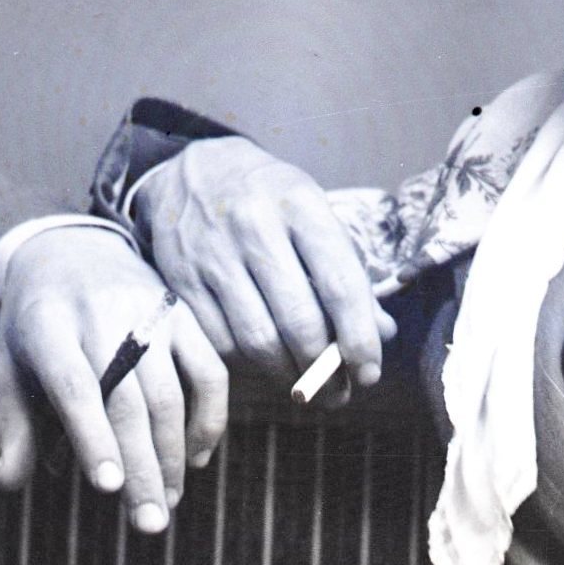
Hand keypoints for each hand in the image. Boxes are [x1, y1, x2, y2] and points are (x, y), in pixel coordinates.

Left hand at [0, 223, 227, 533]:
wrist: (70, 249)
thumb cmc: (34, 324)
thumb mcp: (7, 365)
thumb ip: (12, 424)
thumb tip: (10, 482)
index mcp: (49, 326)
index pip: (76, 386)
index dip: (93, 437)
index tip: (108, 488)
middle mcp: (102, 316)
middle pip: (129, 401)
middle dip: (143, 469)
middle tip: (149, 524)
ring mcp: (149, 313)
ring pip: (171, 393)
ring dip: (173, 456)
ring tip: (165, 504)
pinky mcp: (183, 315)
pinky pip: (208, 372)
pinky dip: (208, 420)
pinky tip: (196, 460)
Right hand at [133, 139, 394, 394]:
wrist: (192, 171)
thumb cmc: (269, 199)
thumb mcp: (314, 214)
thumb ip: (347, 271)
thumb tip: (382, 334)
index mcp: (300, 204)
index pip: (339, 283)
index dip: (359, 338)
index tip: (369, 372)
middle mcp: (254, 225)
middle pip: (298, 321)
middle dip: (325, 370)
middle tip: (340, 393)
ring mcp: (212, 253)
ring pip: (257, 340)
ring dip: (288, 376)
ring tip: (307, 388)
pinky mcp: (181, 279)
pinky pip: (221, 342)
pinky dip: (249, 366)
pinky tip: (267, 367)